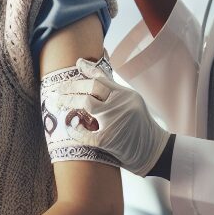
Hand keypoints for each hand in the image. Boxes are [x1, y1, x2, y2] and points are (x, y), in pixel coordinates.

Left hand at [53, 58, 169, 175]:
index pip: (103, 78)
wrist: (154, 151)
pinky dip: (75, 129)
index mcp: (127, 95)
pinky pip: (85, 132)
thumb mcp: (133, 104)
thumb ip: (115, 94)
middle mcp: (122, 104)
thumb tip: (94, 78)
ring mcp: (115, 121)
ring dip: (69, 101)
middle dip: (72, 86)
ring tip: (59, 101)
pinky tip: (70, 126)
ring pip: (86, 104)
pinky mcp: (109, 140)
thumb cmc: (140, 128)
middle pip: (92, 87)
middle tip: (60, 88)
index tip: (77, 63)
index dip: (88, 69)